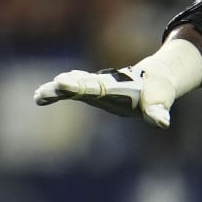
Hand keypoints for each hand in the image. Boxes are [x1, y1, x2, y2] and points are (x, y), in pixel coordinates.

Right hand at [34, 65, 174, 128]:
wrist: (154, 79)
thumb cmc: (157, 93)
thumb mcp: (159, 102)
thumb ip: (158, 111)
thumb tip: (162, 122)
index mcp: (114, 86)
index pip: (93, 86)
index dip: (78, 85)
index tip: (61, 81)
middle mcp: (100, 84)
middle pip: (79, 84)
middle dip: (66, 86)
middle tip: (50, 86)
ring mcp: (94, 87)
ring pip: (72, 86)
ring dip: (55, 90)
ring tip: (38, 95)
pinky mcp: (92, 92)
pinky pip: (71, 92)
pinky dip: (56, 93)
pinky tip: (40, 97)